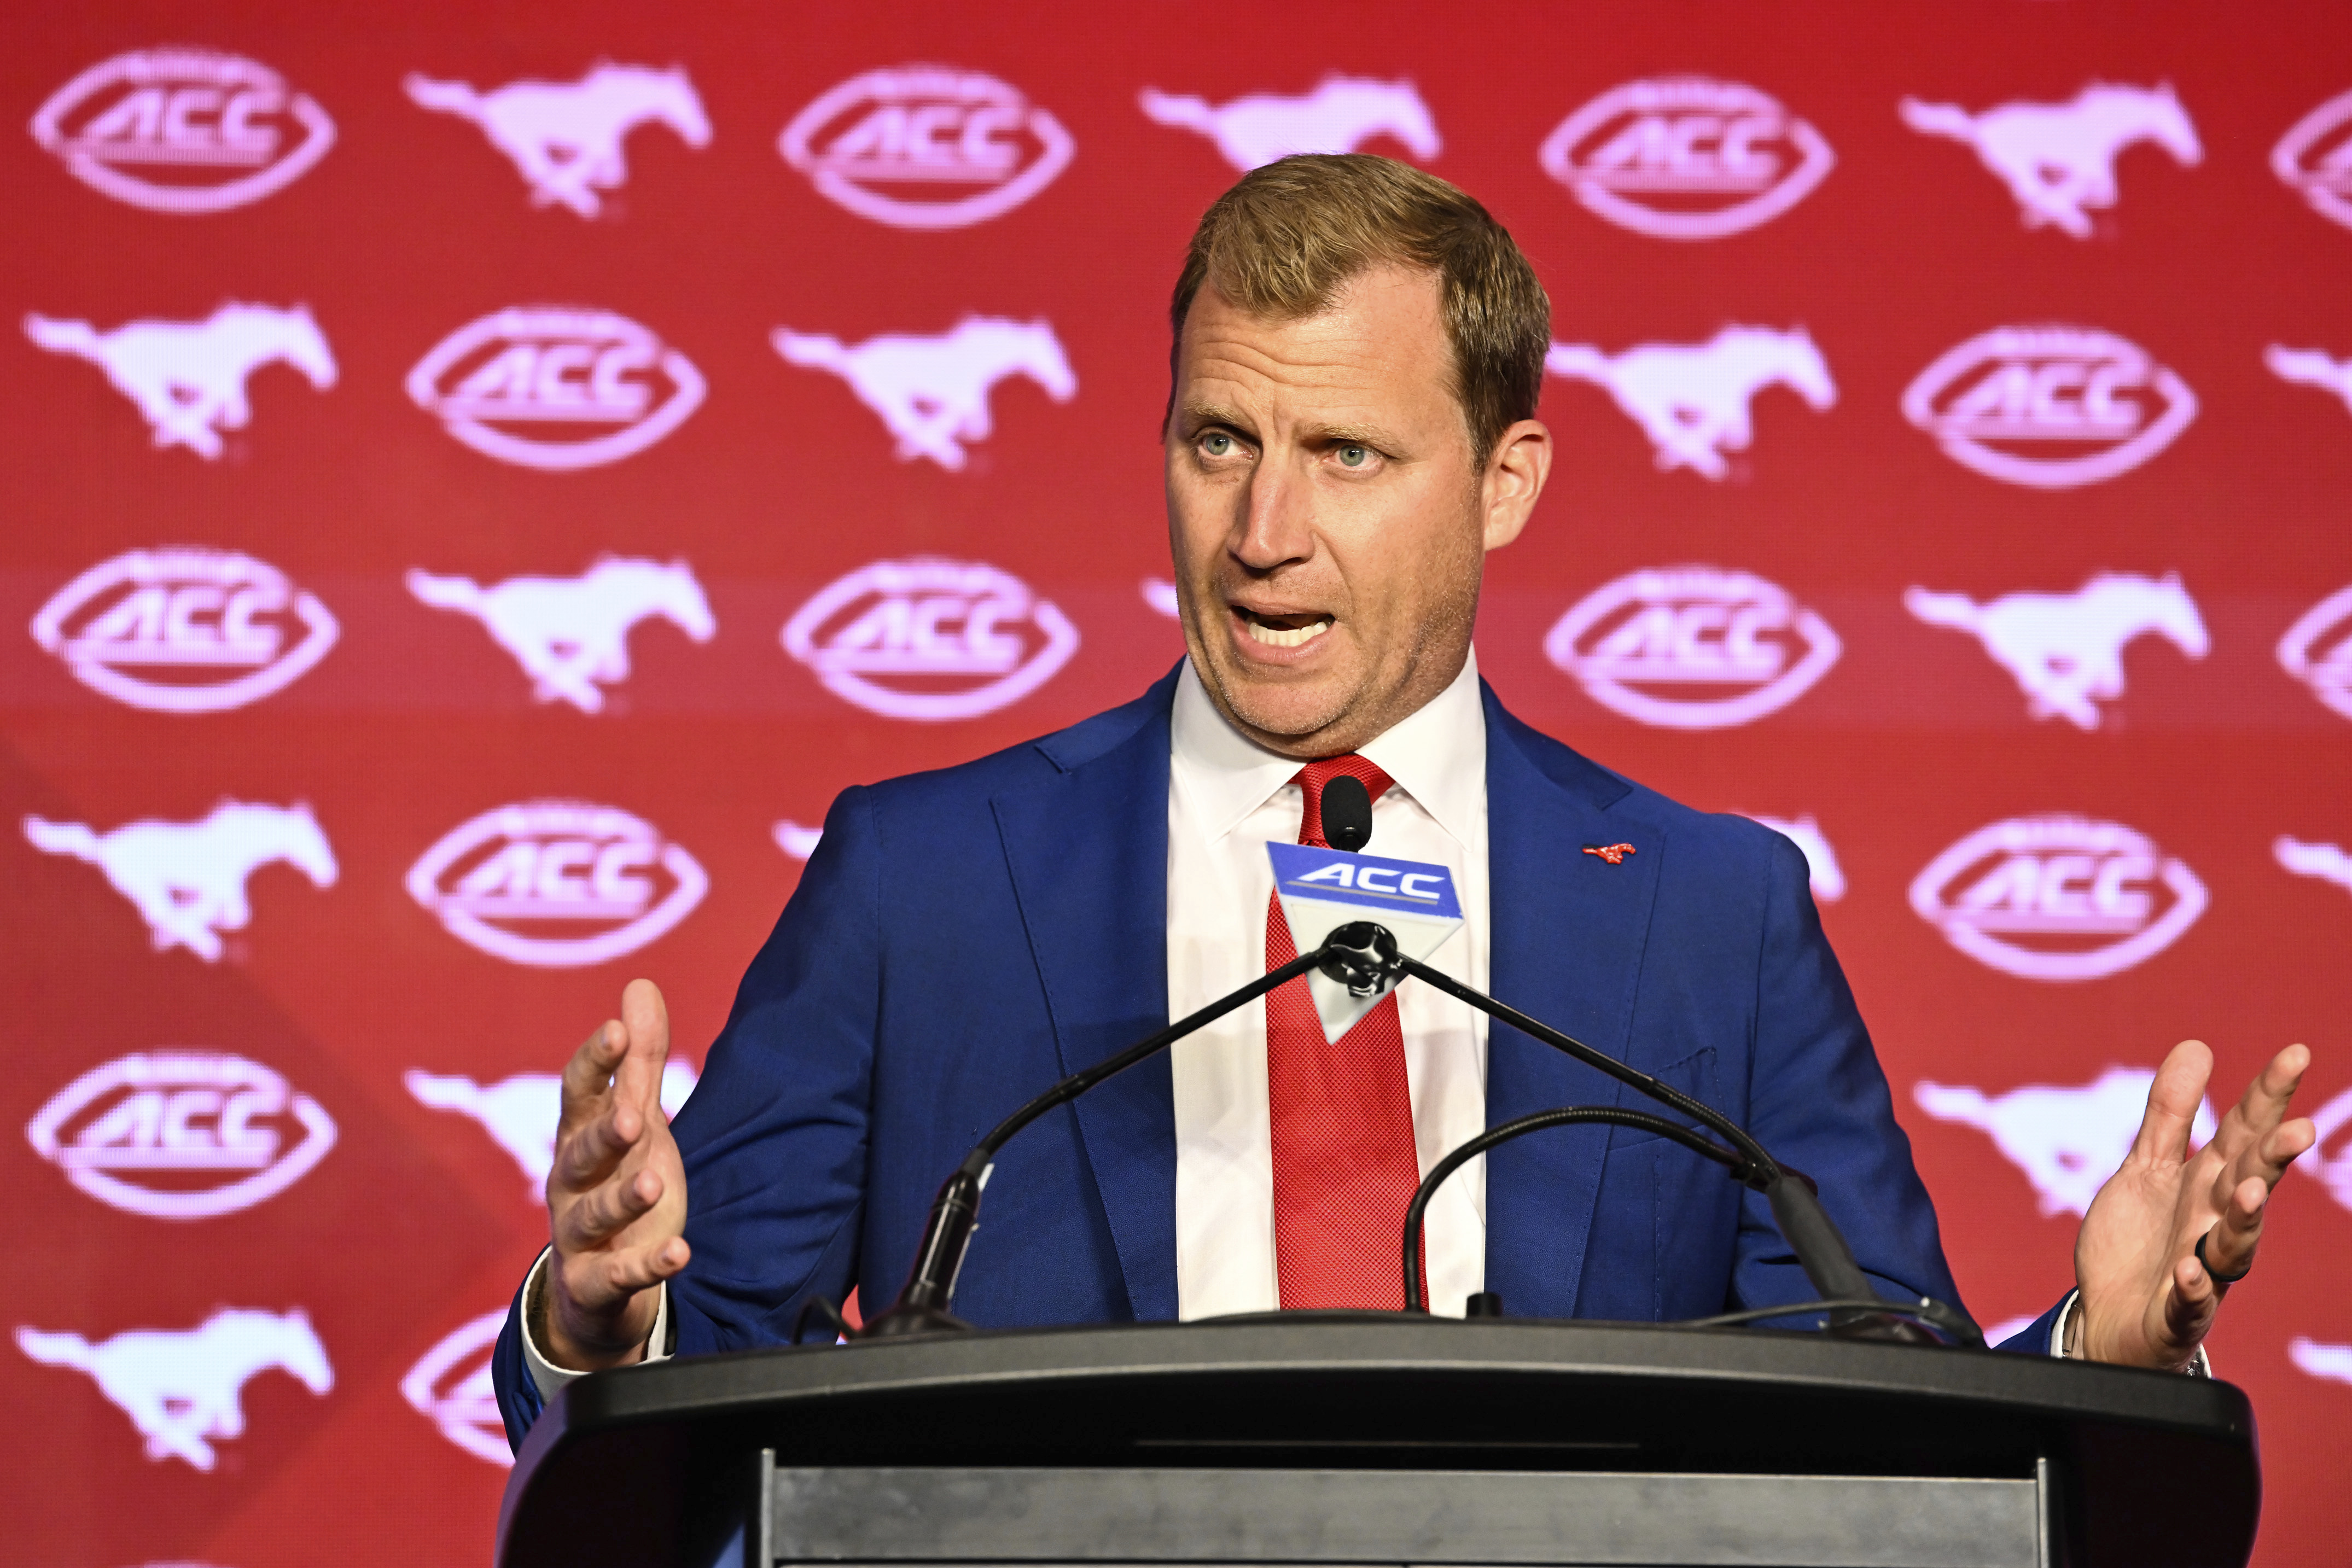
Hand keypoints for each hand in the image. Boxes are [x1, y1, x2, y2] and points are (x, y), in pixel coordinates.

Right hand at [540, 979, 689, 1370]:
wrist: (597, 1285)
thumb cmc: (617, 1180)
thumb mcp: (635, 1119)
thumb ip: (639, 1060)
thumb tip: (640, 984)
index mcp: (579, 1137)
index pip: (577, 1093)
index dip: (595, 1062)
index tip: (616, 1030)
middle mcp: (572, 1183)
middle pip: (581, 1154)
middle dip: (604, 1134)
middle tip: (633, 1117)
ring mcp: (580, 1236)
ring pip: (593, 1215)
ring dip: (622, 1199)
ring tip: (653, 1183)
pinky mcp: (597, 1283)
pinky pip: (619, 1275)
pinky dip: (648, 1265)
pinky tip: (680, 1253)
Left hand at [2074, 1040, 2314, 1369]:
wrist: (2110, 1318)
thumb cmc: (2139, 1242)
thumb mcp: (2148, 1168)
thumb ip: (2170, 1115)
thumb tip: (2197, 1045)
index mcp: (2209, 1184)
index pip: (2245, 1132)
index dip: (2269, 1094)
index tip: (2296, 1052)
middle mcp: (2215, 1223)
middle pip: (2250, 1183)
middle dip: (2274, 1158)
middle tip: (2300, 1128)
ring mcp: (2201, 1269)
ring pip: (2235, 1244)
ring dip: (2245, 1219)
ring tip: (2250, 1191)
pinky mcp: (2177, 1312)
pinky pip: (2190, 1301)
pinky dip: (2193, 1288)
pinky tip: (2188, 1271)